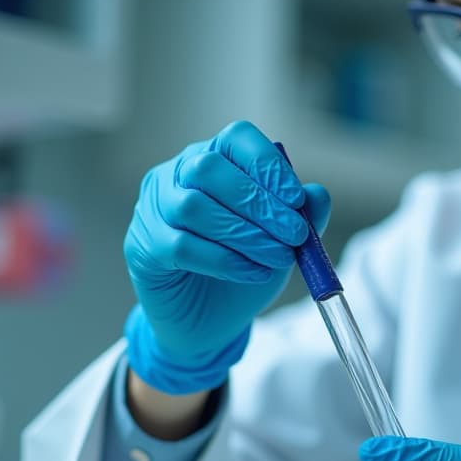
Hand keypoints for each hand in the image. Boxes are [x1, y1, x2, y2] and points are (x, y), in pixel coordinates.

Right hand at [123, 121, 331, 393]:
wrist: (210, 321)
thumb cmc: (244, 267)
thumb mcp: (282, 240)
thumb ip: (303, 216)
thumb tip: (317, 195)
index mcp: (212, 158)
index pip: (235, 139)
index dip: (267, 165)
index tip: (296, 200)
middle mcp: (176, 175)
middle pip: (210, 169)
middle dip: (260, 203)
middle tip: (296, 235)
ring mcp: (153, 209)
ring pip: (194, 207)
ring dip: (246, 234)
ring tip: (279, 257)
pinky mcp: (143, 247)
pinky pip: (181, 246)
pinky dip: (225, 260)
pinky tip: (253, 273)